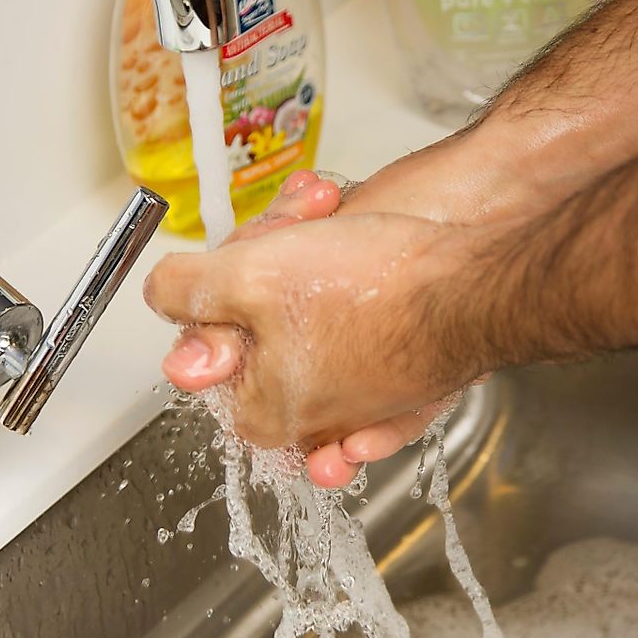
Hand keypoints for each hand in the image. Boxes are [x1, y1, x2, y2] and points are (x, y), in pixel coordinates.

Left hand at [145, 199, 489, 462]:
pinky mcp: (405, 374)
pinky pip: (355, 320)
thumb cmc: (377, 291)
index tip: (245, 259)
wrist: (477, 286)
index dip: (220, 293)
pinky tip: (340, 225)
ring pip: (307, 316)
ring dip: (308, 256)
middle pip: (262, 332)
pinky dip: (345, 271)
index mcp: (265, 413)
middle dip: (270, 266)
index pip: (212, 358)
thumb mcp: (250, 277)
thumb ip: (188, 291)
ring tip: (327, 218)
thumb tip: (160, 296)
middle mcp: (315, 420)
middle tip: (297, 227)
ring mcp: (365, 400)